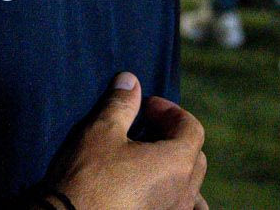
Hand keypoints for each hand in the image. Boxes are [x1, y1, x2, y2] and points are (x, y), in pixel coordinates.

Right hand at [47, 72, 207, 209]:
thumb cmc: (86, 178)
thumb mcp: (101, 131)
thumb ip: (121, 103)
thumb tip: (129, 80)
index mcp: (177, 164)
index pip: (191, 128)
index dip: (169, 111)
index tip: (144, 107)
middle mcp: (184, 194)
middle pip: (193, 156)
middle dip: (172, 137)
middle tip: (142, 129)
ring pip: (189, 188)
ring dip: (175, 169)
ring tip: (147, 163)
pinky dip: (174, 198)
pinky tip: (153, 193)